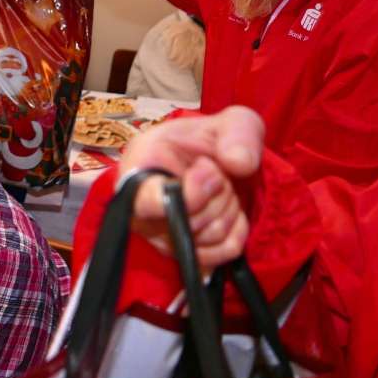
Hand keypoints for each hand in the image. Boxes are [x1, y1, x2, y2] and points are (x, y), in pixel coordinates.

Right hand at [122, 107, 263, 269]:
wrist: (210, 162)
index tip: (211, 169)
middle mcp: (141, 212)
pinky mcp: (182, 255)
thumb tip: (239, 164)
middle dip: (220, 192)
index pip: (149, 202)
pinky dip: (236, 232)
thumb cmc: (208, 141)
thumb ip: (238, 133)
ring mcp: (160, 238)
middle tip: (218, 171)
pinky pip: (219, 256)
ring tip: (221, 187)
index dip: (190, 194)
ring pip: (208, 238)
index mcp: (139, 171)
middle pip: (191, 220)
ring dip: (229, 209)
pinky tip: (230, 210)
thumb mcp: (230, 122)